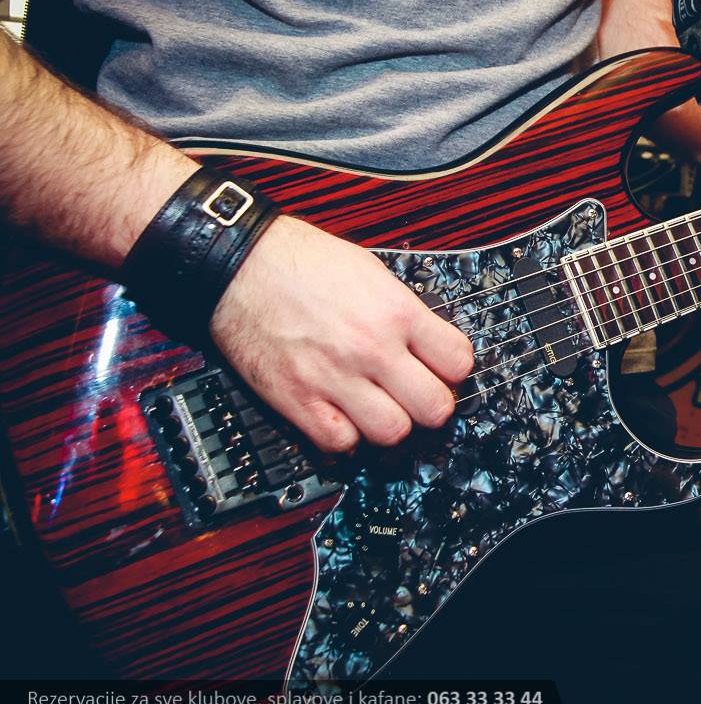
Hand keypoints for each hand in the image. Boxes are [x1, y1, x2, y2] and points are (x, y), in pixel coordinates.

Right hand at [210, 216, 473, 452]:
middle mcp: (371, 348)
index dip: (454, 369)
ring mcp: (335, 377)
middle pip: (434, 407)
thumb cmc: (301, 262)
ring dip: (390, 423)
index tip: (443, 370)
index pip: (458, 362)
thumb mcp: (371, 271)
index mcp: (396, 311)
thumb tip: (429, 343)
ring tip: (377, 406)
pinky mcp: (298, 399)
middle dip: (430, 404)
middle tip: (416, 395)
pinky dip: (345, 435)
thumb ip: (403, 312)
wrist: (239, 264)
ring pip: (393, 432)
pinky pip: (341, 442)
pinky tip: (341, 414)